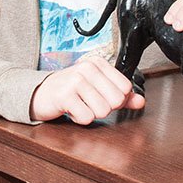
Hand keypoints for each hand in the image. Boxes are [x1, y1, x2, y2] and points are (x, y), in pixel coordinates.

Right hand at [30, 56, 145, 123]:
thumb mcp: (98, 88)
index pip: (125, 88)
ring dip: (91, 114)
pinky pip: (86, 117)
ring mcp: (75, 81)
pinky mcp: (64, 96)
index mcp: (98, 63)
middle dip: (104, 108)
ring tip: (80, 105)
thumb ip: (122, 95)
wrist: (41, 94)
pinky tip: (72, 110)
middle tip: (89, 102)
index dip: (117, 99)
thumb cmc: (71, 91)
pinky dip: (80, 119)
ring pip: (102, 110)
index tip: (101, 96)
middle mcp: (87, 68)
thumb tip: (141, 101)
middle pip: (116, 100)